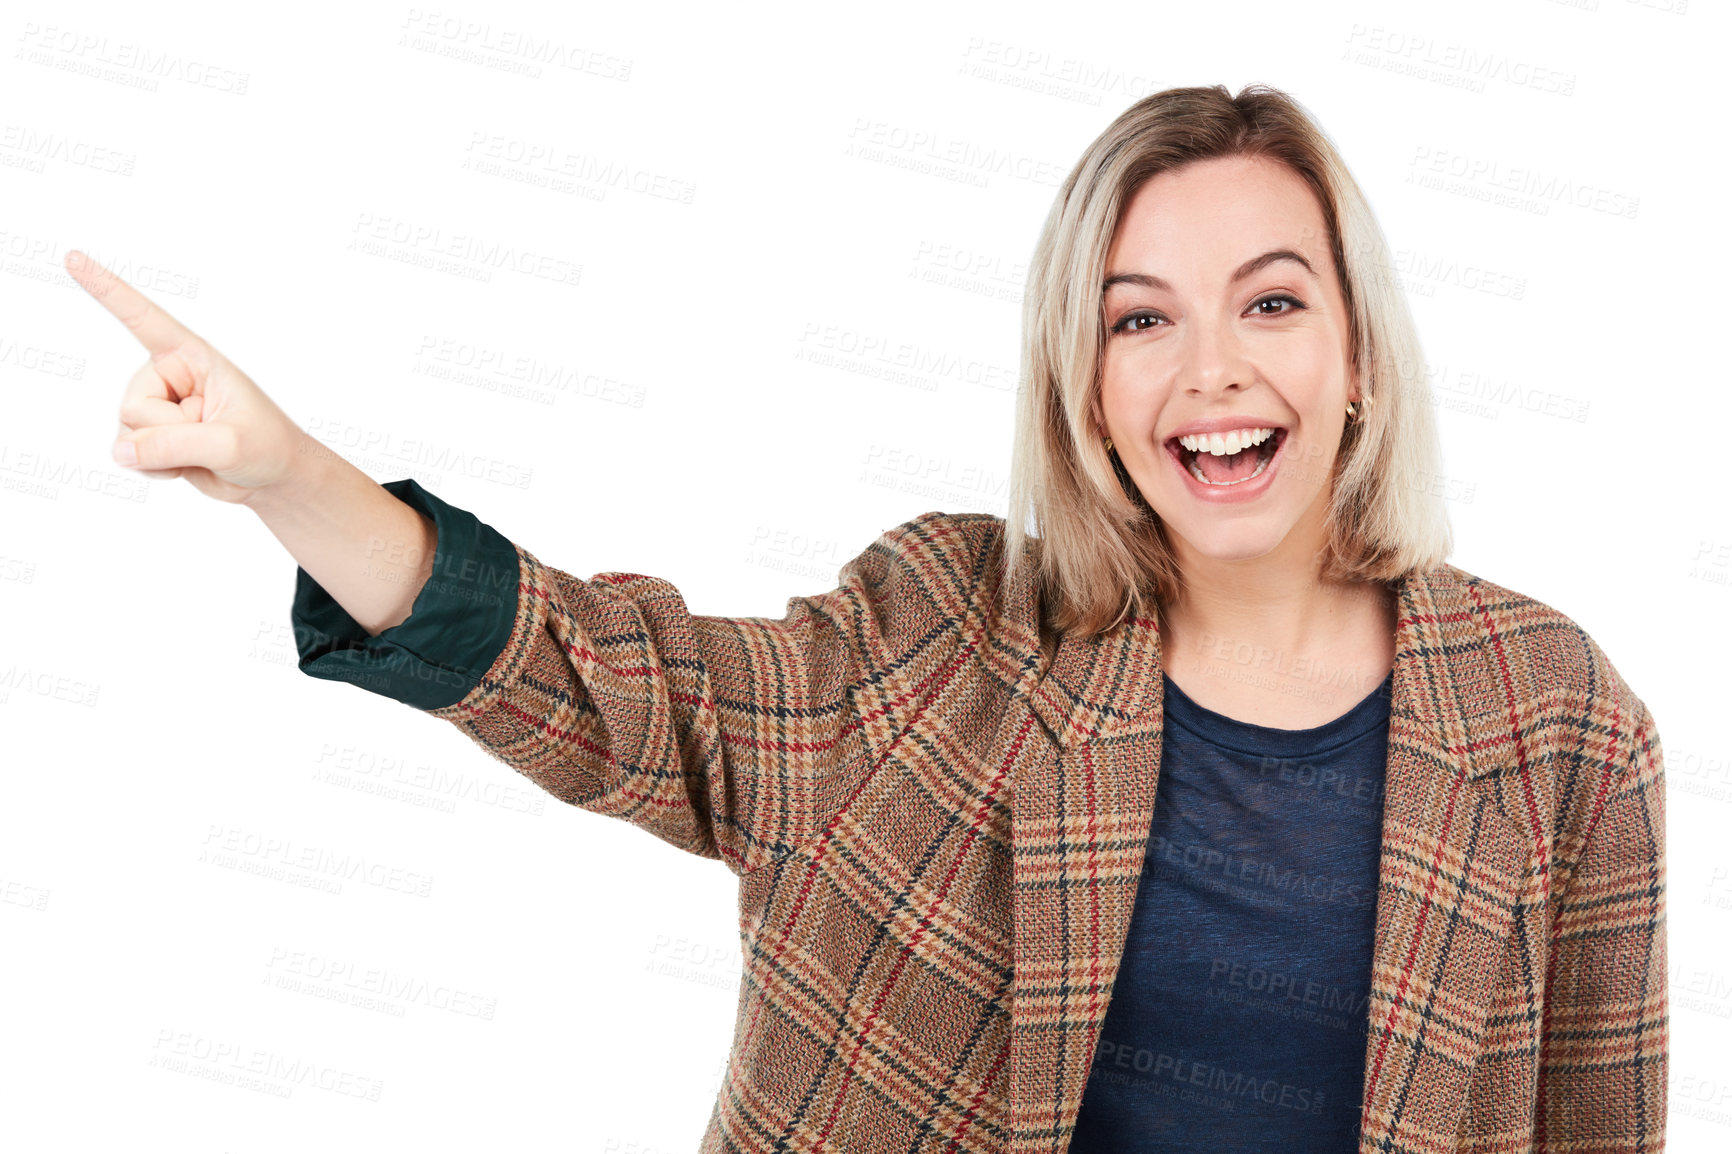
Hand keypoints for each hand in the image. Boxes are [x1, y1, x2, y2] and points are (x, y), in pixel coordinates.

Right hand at [66, 249, 310, 504]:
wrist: (274, 478)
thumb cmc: (267, 447)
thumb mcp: (229, 444)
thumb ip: (175, 445)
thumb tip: (120, 450)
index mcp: (193, 357)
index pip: (144, 319)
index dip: (107, 289)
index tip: (73, 257)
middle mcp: (168, 375)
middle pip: (133, 404)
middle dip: (169, 432)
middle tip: (212, 436)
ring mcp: (157, 406)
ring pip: (127, 431)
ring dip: (164, 453)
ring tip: (203, 451)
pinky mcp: (151, 436)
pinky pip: (129, 454)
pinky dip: (156, 469)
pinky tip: (187, 465)